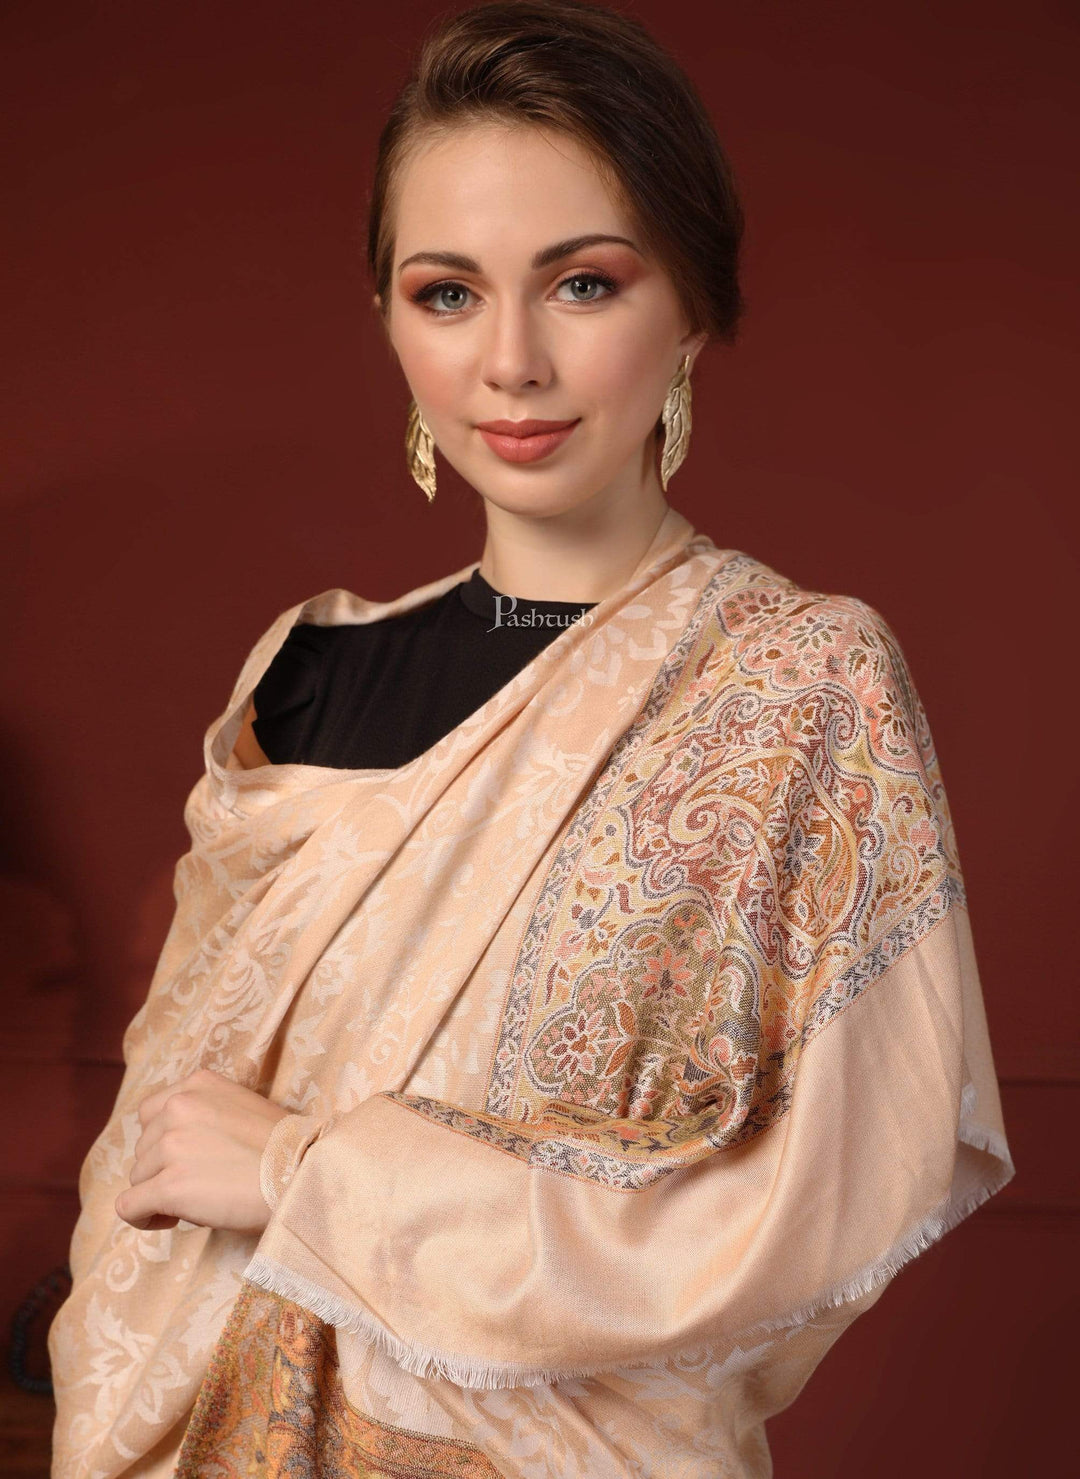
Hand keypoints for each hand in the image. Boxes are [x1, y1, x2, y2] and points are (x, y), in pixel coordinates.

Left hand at [115, 1067, 289, 1234]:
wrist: (303, 1173)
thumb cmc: (283, 1149)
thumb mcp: (241, 1108)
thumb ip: (205, 1115)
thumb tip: (176, 1151)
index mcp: (198, 1084)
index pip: (151, 1114)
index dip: (162, 1142)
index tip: (185, 1161)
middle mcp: (178, 1107)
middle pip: (143, 1148)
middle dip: (162, 1170)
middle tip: (198, 1186)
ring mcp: (171, 1145)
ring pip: (137, 1177)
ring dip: (158, 1193)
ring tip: (195, 1202)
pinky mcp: (169, 1184)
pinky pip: (129, 1206)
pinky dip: (142, 1217)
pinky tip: (168, 1220)